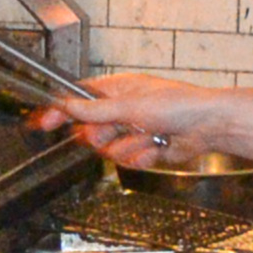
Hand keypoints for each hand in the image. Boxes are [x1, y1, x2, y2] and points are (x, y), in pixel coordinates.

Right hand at [35, 69, 237, 164]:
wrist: (207, 127)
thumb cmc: (178, 104)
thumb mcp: (131, 105)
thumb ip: (96, 111)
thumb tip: (67, 106)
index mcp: (117, 90)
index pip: (79, 99)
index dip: (61, 111)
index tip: (45, 123)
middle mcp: (122, 110)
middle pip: (91, 131)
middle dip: (105, 136)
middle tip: (120, 129)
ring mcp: (132, 131)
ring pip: (110, 150)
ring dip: (129, 147)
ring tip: (150, 137)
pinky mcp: (143, 150)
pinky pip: (128, 161)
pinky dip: (142, 157)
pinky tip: (157, 148)